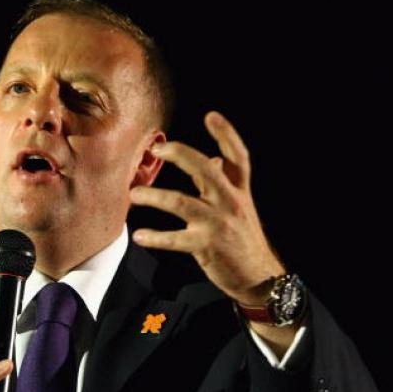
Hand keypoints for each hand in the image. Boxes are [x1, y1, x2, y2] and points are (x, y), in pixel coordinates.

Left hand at [130, 111, 285, 305]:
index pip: (238, 156)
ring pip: (181, 203)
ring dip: (154, 196)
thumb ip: (223, 183)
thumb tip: (215, 159)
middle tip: (156, 150)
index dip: (226, 134)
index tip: (211, 115)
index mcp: (240, 190)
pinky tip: (139, 236)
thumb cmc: (243, 237)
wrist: (258, 276)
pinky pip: (175, 239)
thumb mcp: (239, 206)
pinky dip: (155, 237)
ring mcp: (218, 224)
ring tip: (134, 195)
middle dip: (180, 154)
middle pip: (206, 169)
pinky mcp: (206, 246)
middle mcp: (230, 202)